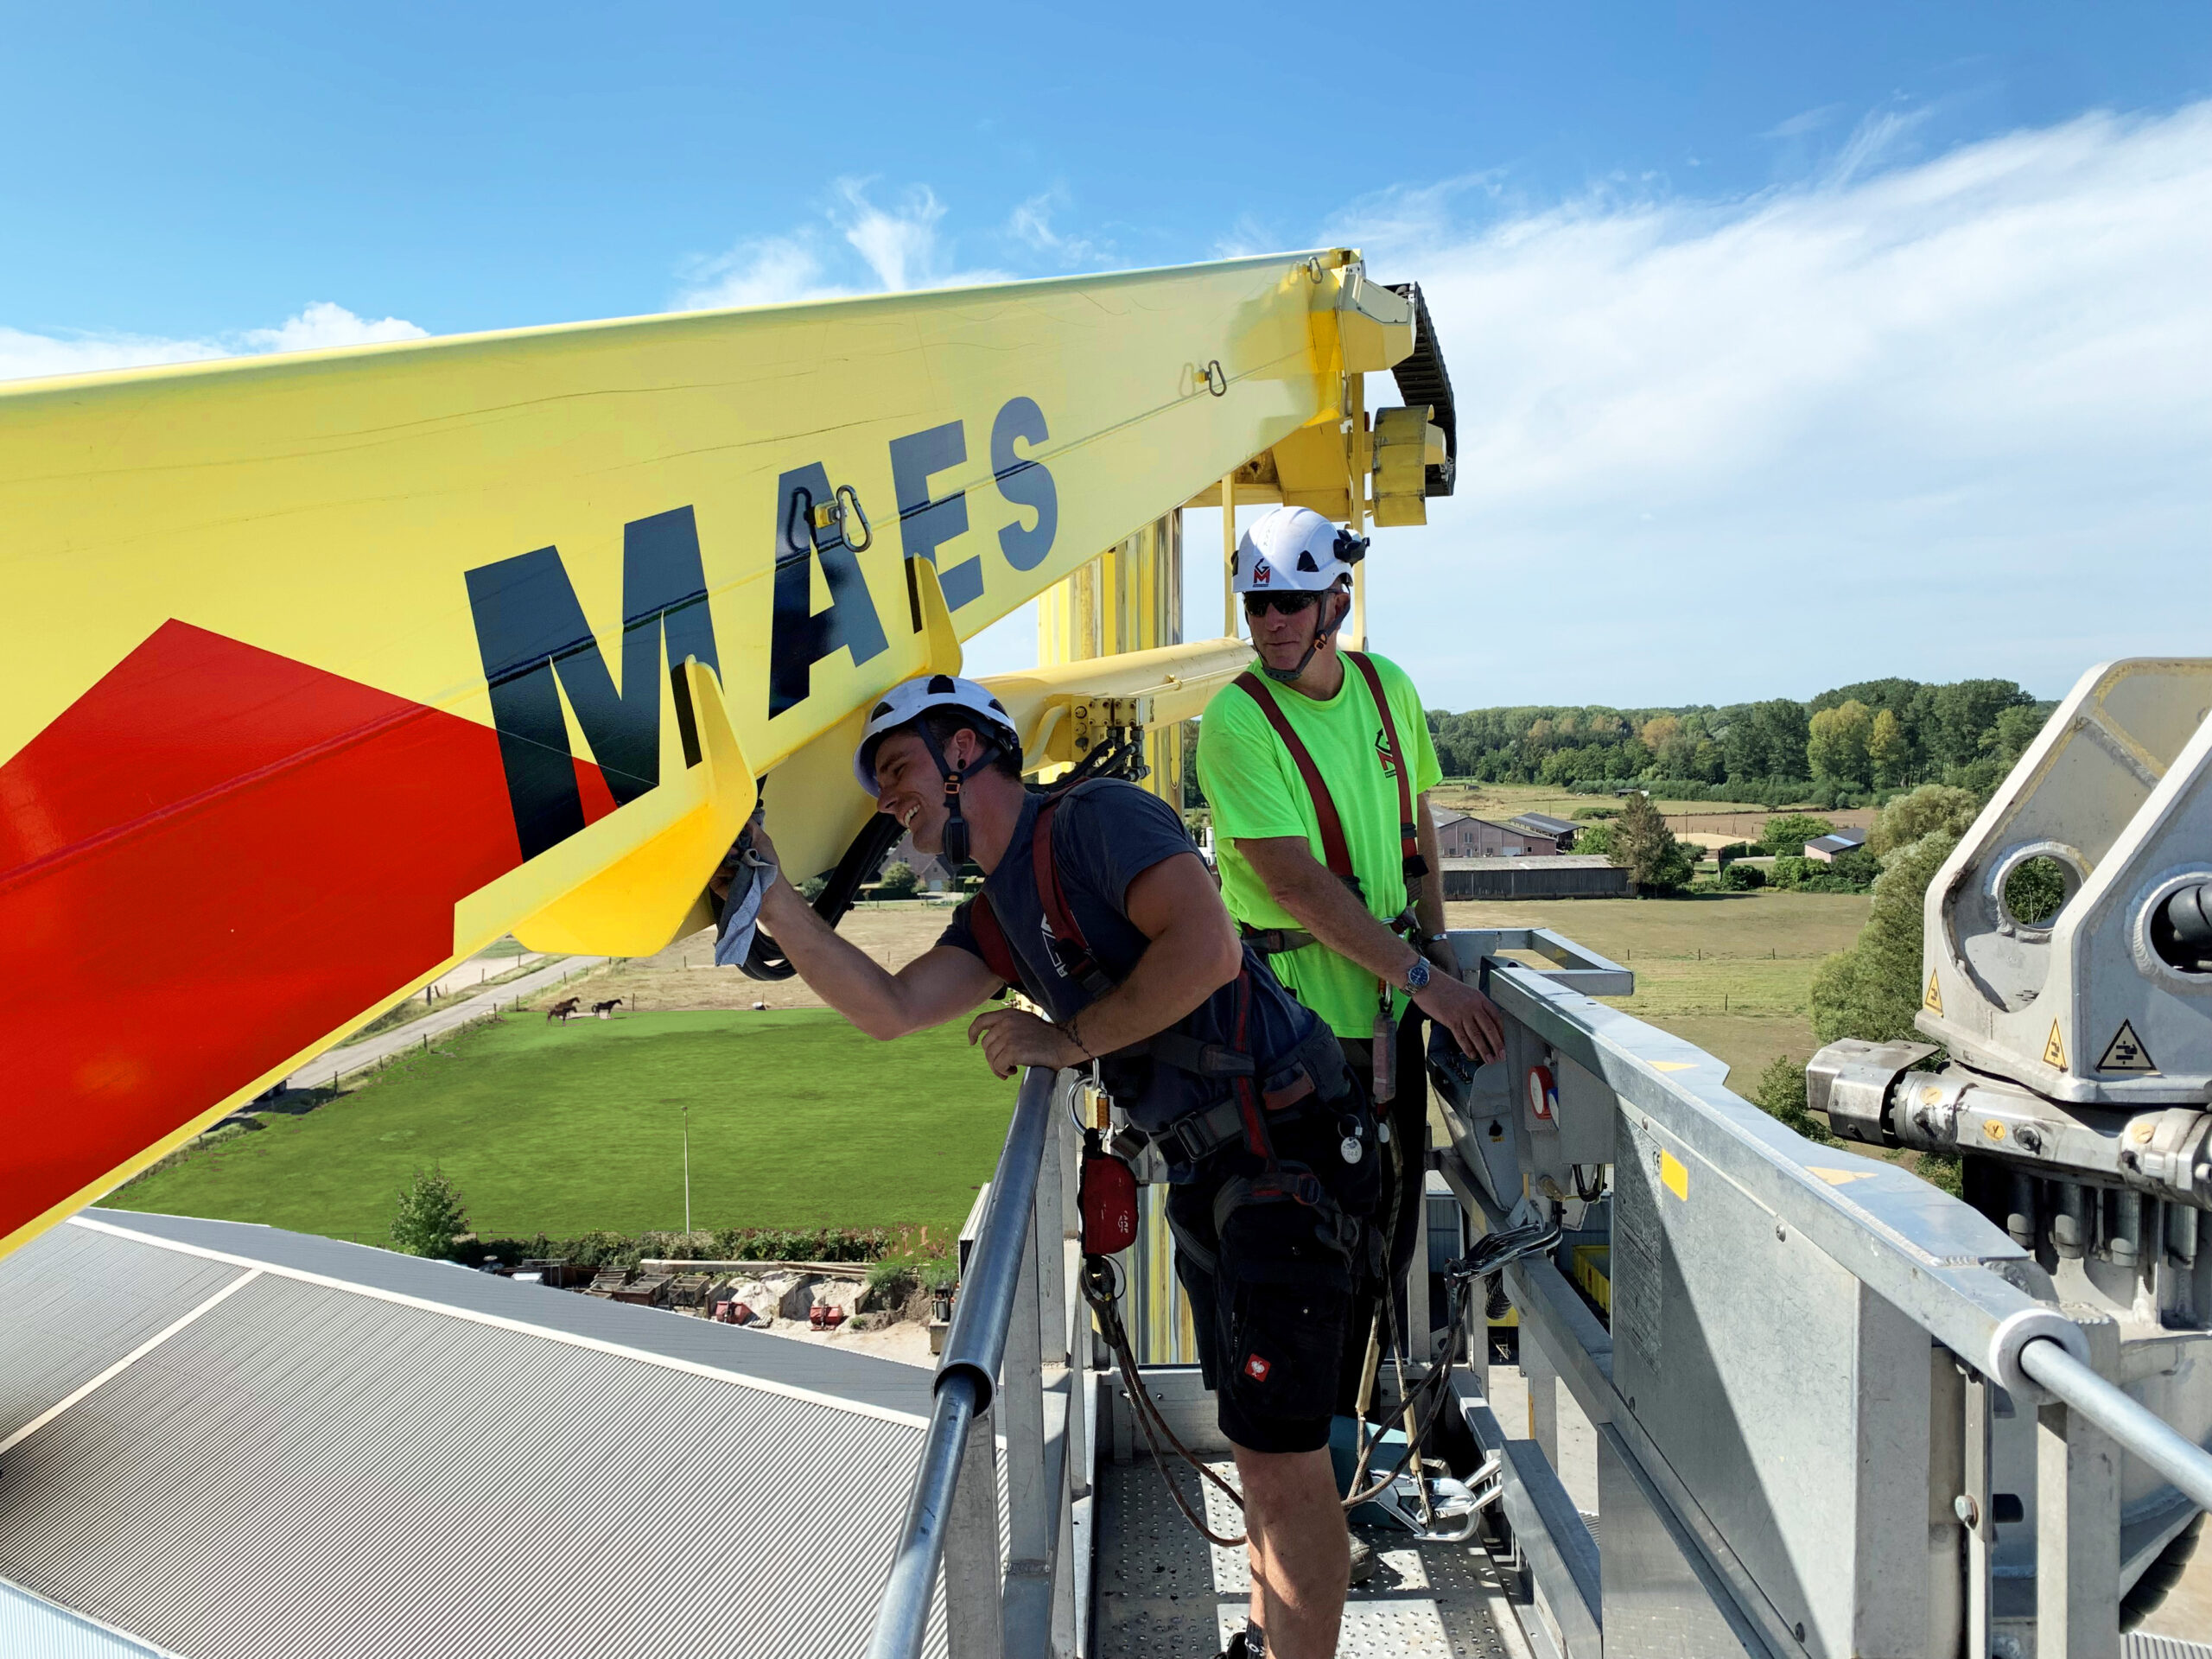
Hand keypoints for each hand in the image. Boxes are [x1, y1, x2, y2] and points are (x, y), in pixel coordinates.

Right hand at [709, 819, 780, 902]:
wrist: (768, 891)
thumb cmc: (769, 868)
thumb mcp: (763, 840)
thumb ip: (751, 826)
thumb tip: (742, 815)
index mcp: (739, 847)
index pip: (724, 835)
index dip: (725, 833)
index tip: (729, 833)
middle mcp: (730, 858)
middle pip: (715, 846)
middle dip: (723, 846)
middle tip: (735, 851)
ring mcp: (722, 870)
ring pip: (710, 858)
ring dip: (722, 859)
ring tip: (734, 862)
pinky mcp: (716, 882)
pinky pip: (709, 872)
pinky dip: (718, 871)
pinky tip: (729, 873)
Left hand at [967, 1007, 1085, 1079]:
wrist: (1063, 1042)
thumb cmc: (1048, 1036)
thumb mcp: (1025, 1022)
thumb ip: (1009, 1026)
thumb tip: (995, 1042)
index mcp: (1008, 1014)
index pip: (982, 1020)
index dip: (973, 1031)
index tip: (972, 1041)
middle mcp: (1006, 1023)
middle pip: (986, 1045)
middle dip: (992, 1058)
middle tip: (1003, 1066)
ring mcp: (1009, 1036)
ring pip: (991, 1057)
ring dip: (999, 1067)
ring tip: (1011, 1069)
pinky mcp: (1013, 1050)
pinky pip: (999, 1066)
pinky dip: (1004, 1072)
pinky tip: (1015, 1071)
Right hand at [1413, 970, 1504, 1064]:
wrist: (1427, 981)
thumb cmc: (1443, 986)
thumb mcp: (1465, 992)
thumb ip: (1474, 1004)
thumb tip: (1480, 1020)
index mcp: (1479, 998)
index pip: (1496, 1017)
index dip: (1502, 1031)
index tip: (1505, 1041)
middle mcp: (1473, 1005)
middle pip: (1489, 1028)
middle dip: (1497, 1044)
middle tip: (1501, 1055)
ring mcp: (1462, 1012)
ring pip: (1477, 1035)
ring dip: (1484, 1049)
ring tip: (1489, 1059)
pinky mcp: (1450, 1019)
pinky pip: (1461, 1036)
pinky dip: (1467, 1047)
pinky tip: (1471, 1054)